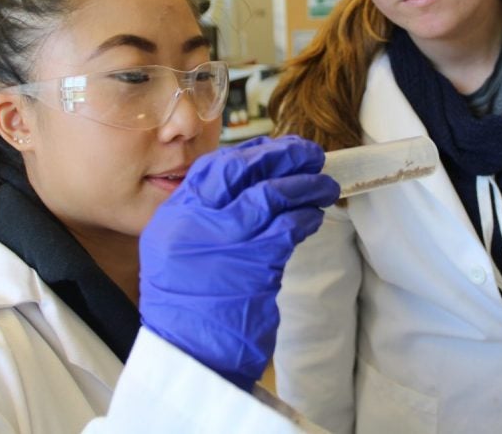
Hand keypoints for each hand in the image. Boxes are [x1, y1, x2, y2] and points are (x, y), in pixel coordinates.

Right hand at [139, 135, 339, 390]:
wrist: (189, 353)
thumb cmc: (187, 306)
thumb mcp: (178, 253)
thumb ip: (205, 218)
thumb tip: (252, 187)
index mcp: (174, 216)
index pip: (213, 168)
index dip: (250, 152)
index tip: (275, 147)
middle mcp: (196, 221)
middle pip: (243, 170)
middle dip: (282, 155)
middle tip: (310, 153)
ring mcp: (225, 240)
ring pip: (272, 194)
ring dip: (306, 184)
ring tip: (327, 184)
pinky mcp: (255, 263)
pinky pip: (288, 227)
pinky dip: (306, 217)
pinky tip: (315, 217)